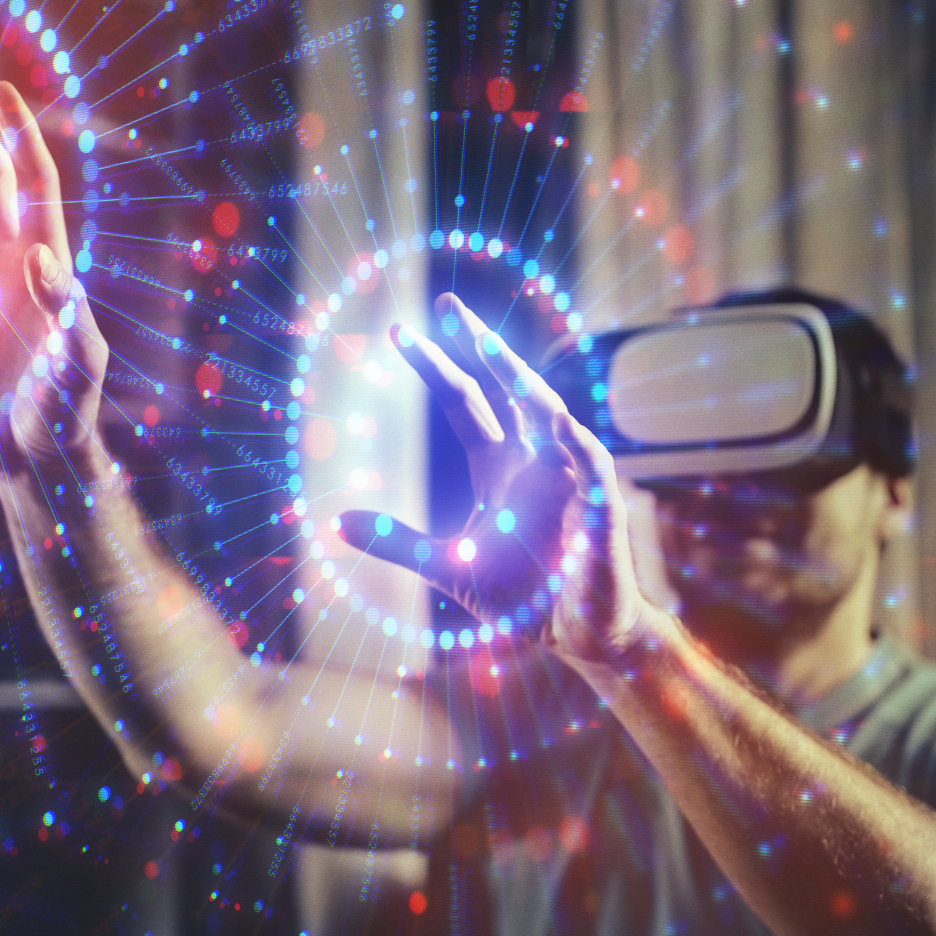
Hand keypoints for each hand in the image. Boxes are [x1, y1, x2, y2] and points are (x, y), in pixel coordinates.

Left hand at [338, 294, 651, 665]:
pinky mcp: (598, 498)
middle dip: (476, 344)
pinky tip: (556, 420)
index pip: (462, 401)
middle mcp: (529, 456)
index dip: (434, 367)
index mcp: (495, 465)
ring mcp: (566, 471)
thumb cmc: (518, 597)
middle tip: (445, 304)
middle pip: (501, 386)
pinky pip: (589, 458)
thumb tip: (337, 524)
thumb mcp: (445, 566)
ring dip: (518, 376)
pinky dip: (573, 439)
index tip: (398, 333)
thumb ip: (396, 542)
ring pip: (544, 408)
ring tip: (486, 345)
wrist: (571, 632)